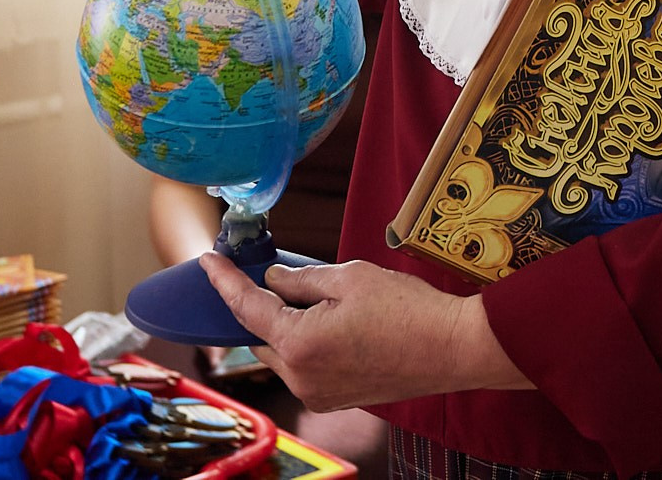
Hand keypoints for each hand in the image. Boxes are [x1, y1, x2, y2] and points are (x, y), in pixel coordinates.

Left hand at [201, 255, 525, 409]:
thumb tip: (274, 280)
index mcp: (298, 344)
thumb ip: (302, 280)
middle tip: (268, 277)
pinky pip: (305, 370)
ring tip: (305, 300)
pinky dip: (305, 346)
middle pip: (260, 338)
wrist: (452, 348)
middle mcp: (301, 377)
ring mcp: (318, 394)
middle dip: (259, 308)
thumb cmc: (407, 309)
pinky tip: (325, 325)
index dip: (224, 281)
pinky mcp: (337, 399)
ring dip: (284, 329)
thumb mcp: (349, 277)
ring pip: (282, 356)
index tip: (209, 261)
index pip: (247, 309)